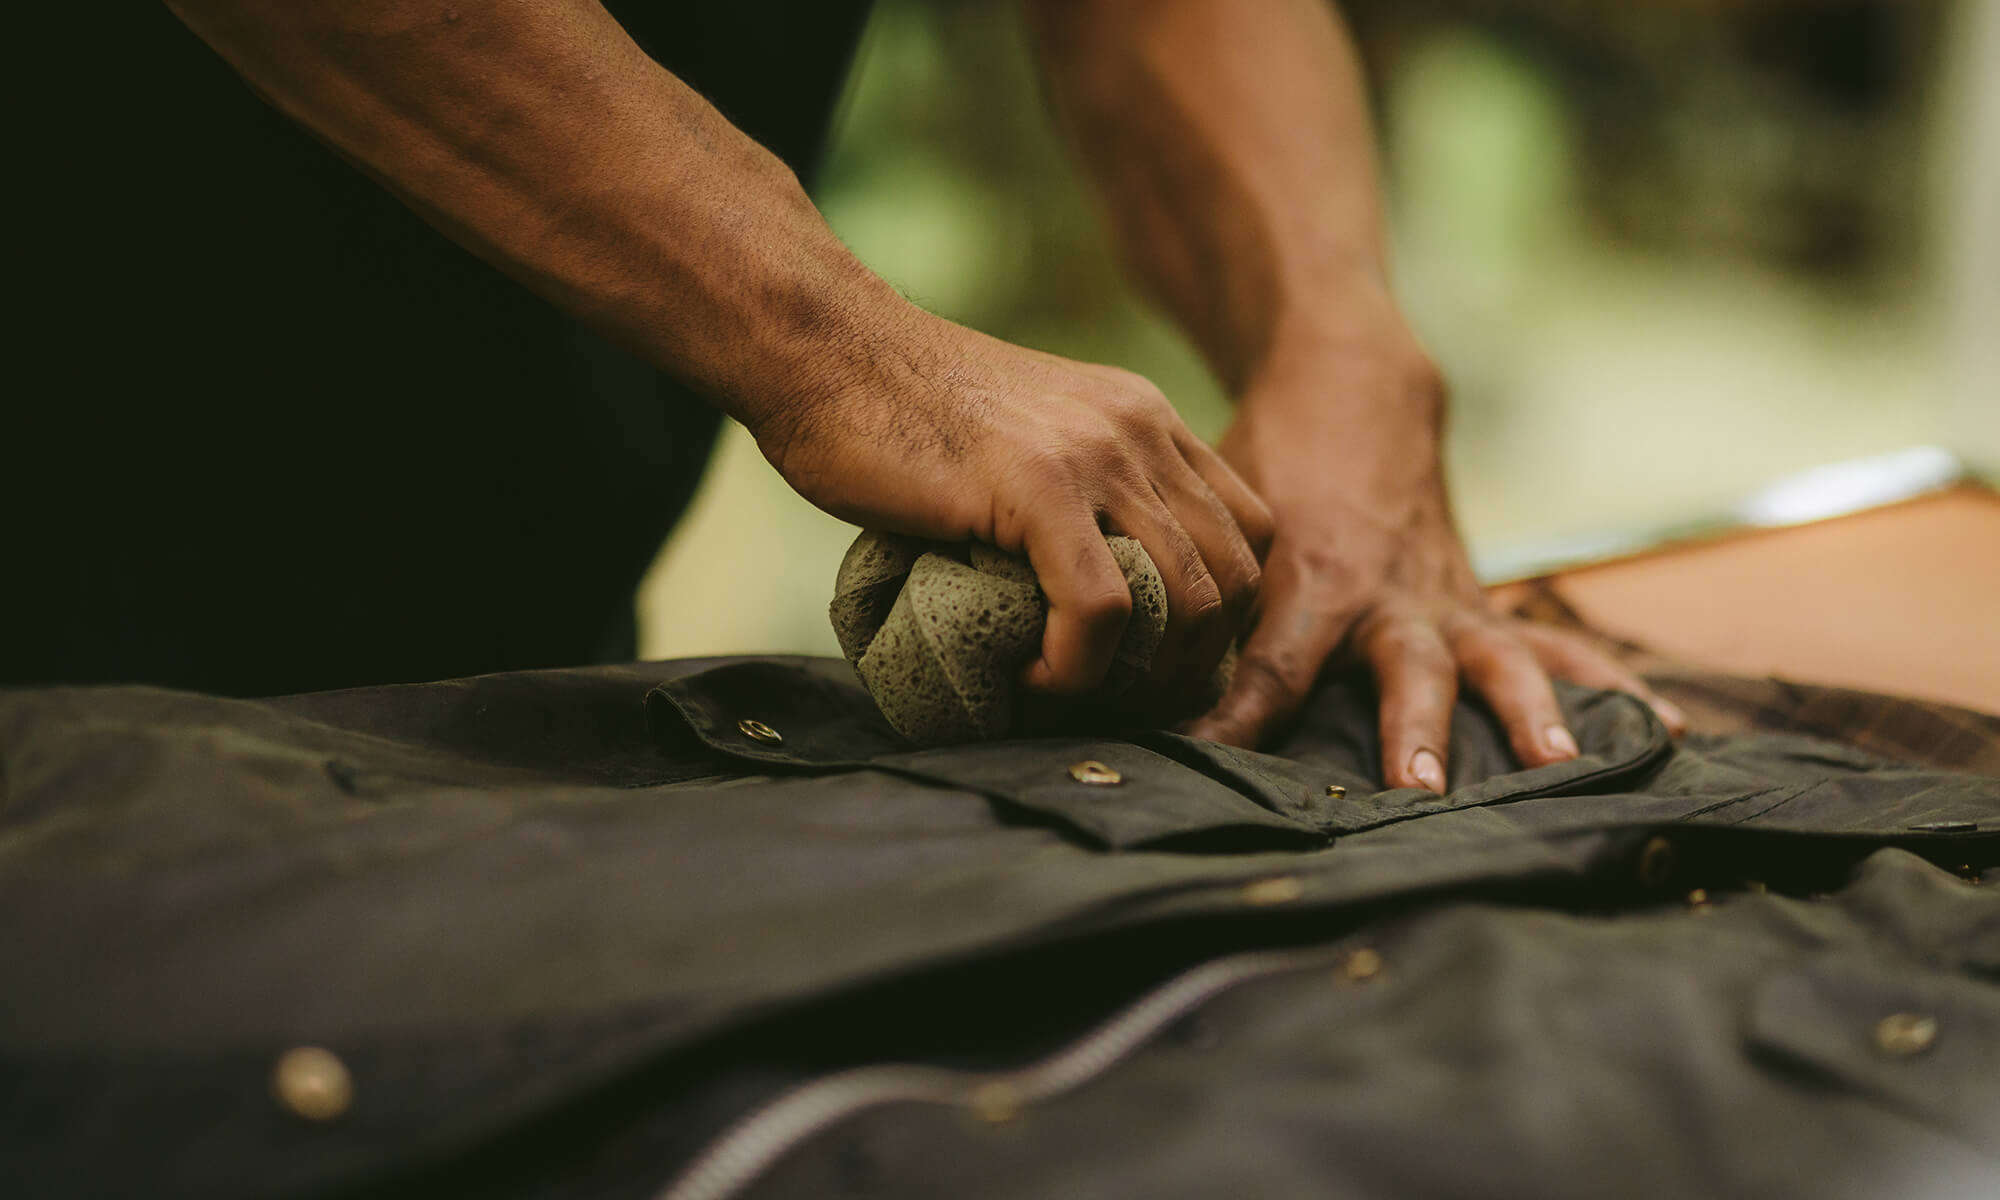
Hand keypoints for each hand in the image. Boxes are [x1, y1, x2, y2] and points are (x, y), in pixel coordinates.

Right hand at [752, 305, 1271, 699]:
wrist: (825, 349)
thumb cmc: (895, 411)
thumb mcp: (1023, 446)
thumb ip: (1073, 501)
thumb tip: (1082, 606)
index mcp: (1144, 421)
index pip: (1247, 533)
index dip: (1219, 617)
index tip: (1155, 663)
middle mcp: (1141, 431)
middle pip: (1237, 579)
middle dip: (1195, 664)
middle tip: (1123, 700)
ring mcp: (1096, 455)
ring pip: (1189, 602)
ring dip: (1140, 677)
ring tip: (1075, 689)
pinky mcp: (1039, 486)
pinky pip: (1103, 609)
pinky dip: (1079, 667)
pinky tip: (1033, 675)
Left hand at [1184, 306, 1684, 787]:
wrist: (1350, 389)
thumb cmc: (1269, 463)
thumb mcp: (1224, 520)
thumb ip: (1202, 597)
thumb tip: (1142, 676)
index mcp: (1312, 578)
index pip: (1270, 669)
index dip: (1237, 720)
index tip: (1207, 768)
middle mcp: (1388, 598)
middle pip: (1404, 672)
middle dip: (1414, 731)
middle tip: (1420, 788)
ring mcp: (1446, 601)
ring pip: (1499, 662)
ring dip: (1530, 716)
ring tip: (1564, 767)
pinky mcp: (1481, 604)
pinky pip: (1554, 645)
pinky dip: (1609, 685)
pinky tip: (1665, 730)